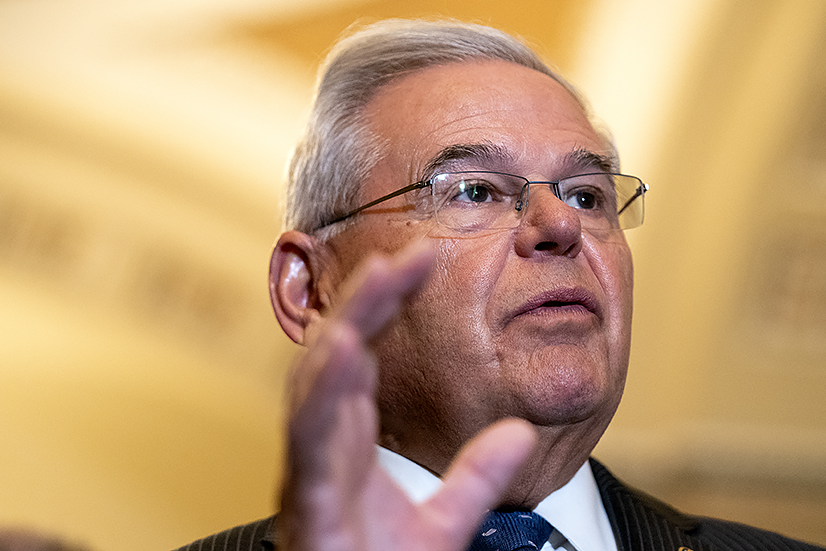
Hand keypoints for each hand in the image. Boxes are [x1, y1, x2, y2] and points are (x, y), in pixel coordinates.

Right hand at [278, 241, 535, 550]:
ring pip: (315, 384)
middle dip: (365, 300)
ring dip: (345, 329)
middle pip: (337, 355)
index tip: (421, 259)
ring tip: (376, 282)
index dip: (385, 304)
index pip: (365, 355)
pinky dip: (323, 393)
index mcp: (352, 442)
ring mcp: (312, 470)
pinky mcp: (310, 502)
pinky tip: (343, 352)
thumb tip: (516, 432)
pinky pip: (311, 440)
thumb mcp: (446, 521)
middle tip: (403, 253)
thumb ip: (477, 476)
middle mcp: (324, 446)